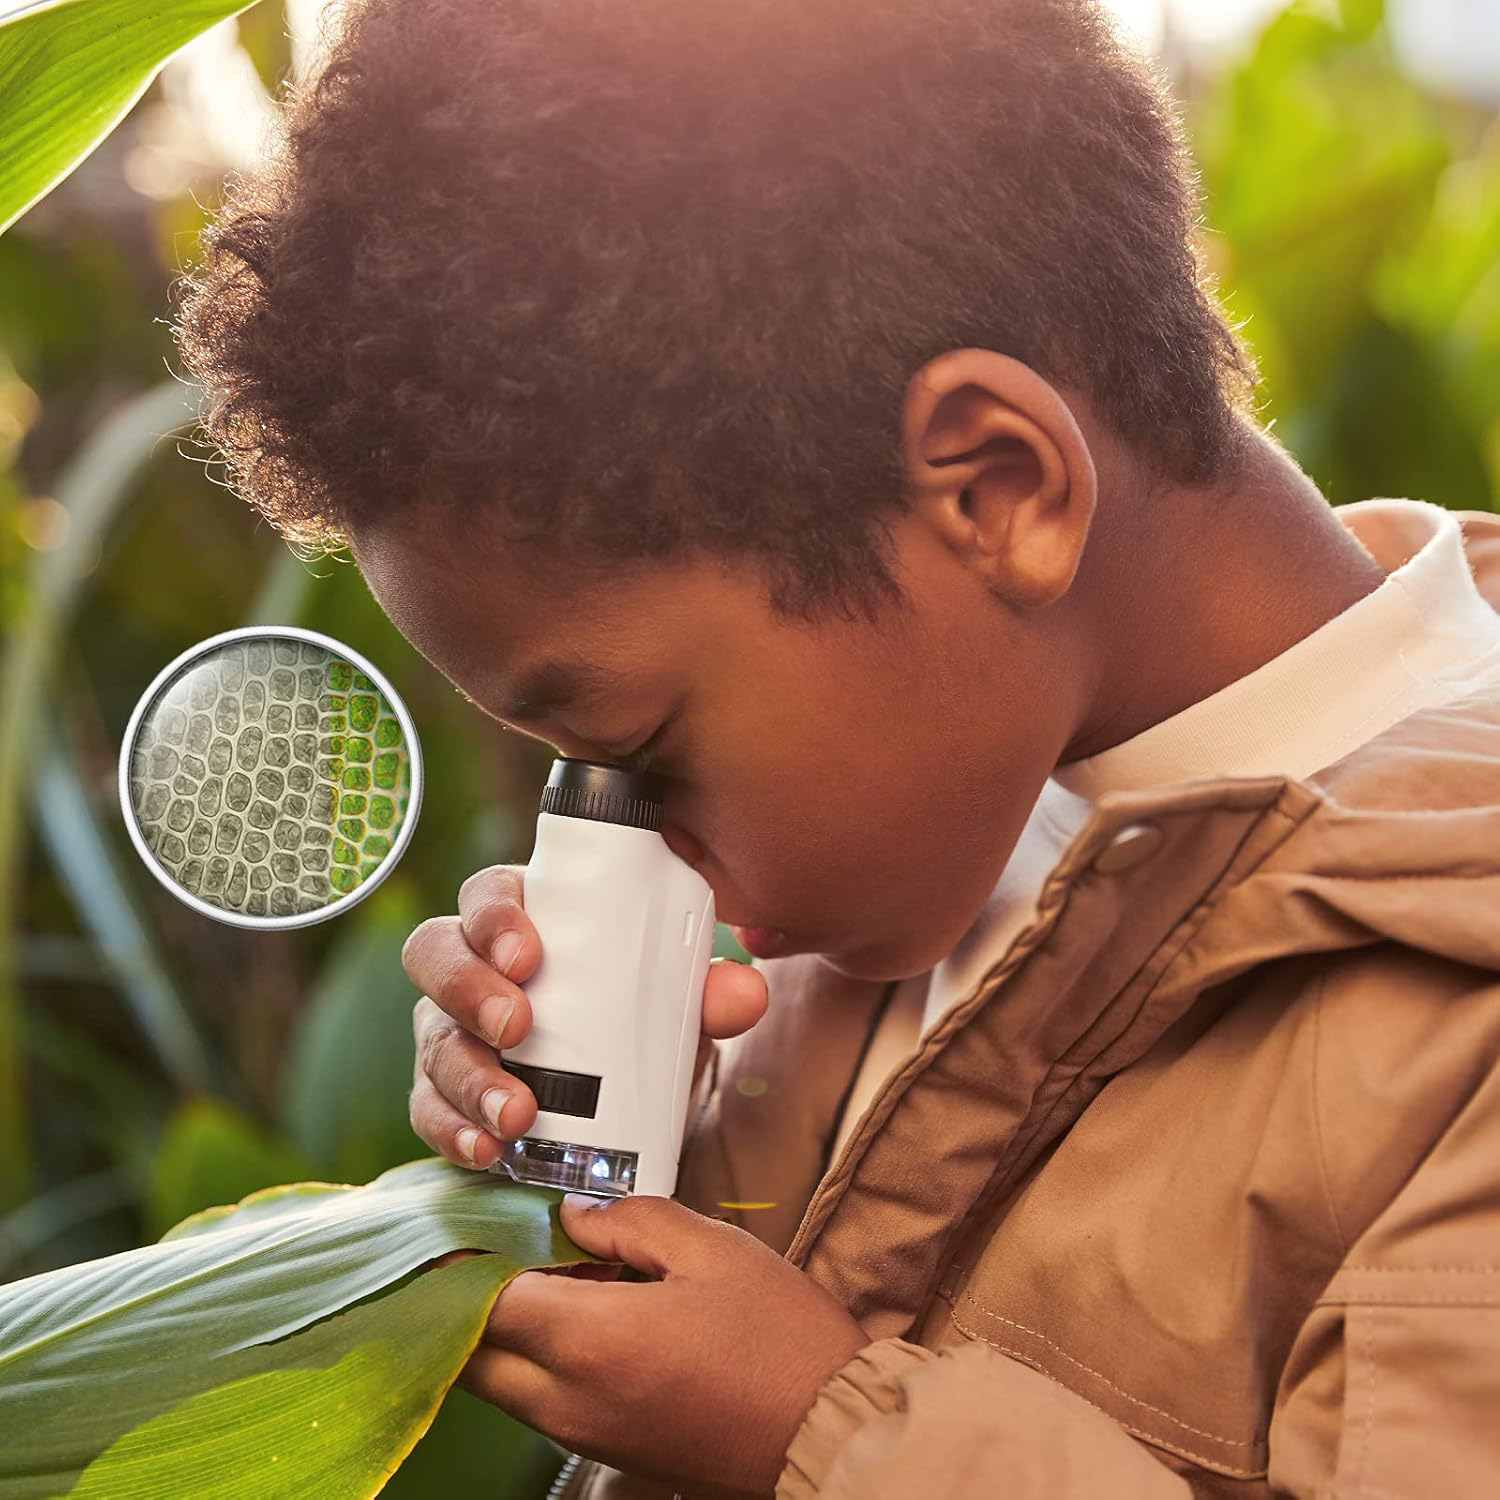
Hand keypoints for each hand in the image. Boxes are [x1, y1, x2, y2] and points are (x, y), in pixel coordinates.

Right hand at [402, 864, 769, 1168]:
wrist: (626, 1101)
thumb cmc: (638, 1021)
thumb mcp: (675, 1006)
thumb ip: (709, 994)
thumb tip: (745, 992)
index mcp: (525, 920)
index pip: (488, 894)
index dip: (494, 917)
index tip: (527, 953)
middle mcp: (472, 968)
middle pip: (435, 955)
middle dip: (469, 989)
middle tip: (517, 1026)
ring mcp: (450, 1031)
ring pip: (432, 1040)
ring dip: (469, 1077)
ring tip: (516, 1112)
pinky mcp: (442, 1096)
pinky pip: (428, 1109)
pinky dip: (454, 1130)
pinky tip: (486, 1149)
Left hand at [456, 1193, 871, 1495]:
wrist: (824, 1431)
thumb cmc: (777, 1339)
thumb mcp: (710, 1249)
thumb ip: (630, 1220)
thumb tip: (574, 1215)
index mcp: (589, 1342)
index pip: (482, 1301)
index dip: (461, 1258)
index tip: (458, 1219)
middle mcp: (569, 1400)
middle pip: (472, 1354)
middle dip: (464, 1298)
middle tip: (489, 1241)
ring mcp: (583, 1432)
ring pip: (500, 1381)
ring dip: (502, 1327)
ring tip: (545, 1267)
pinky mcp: (604, 1447)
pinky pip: (538, 1399)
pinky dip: (534, 1355)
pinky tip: (581, 1309)